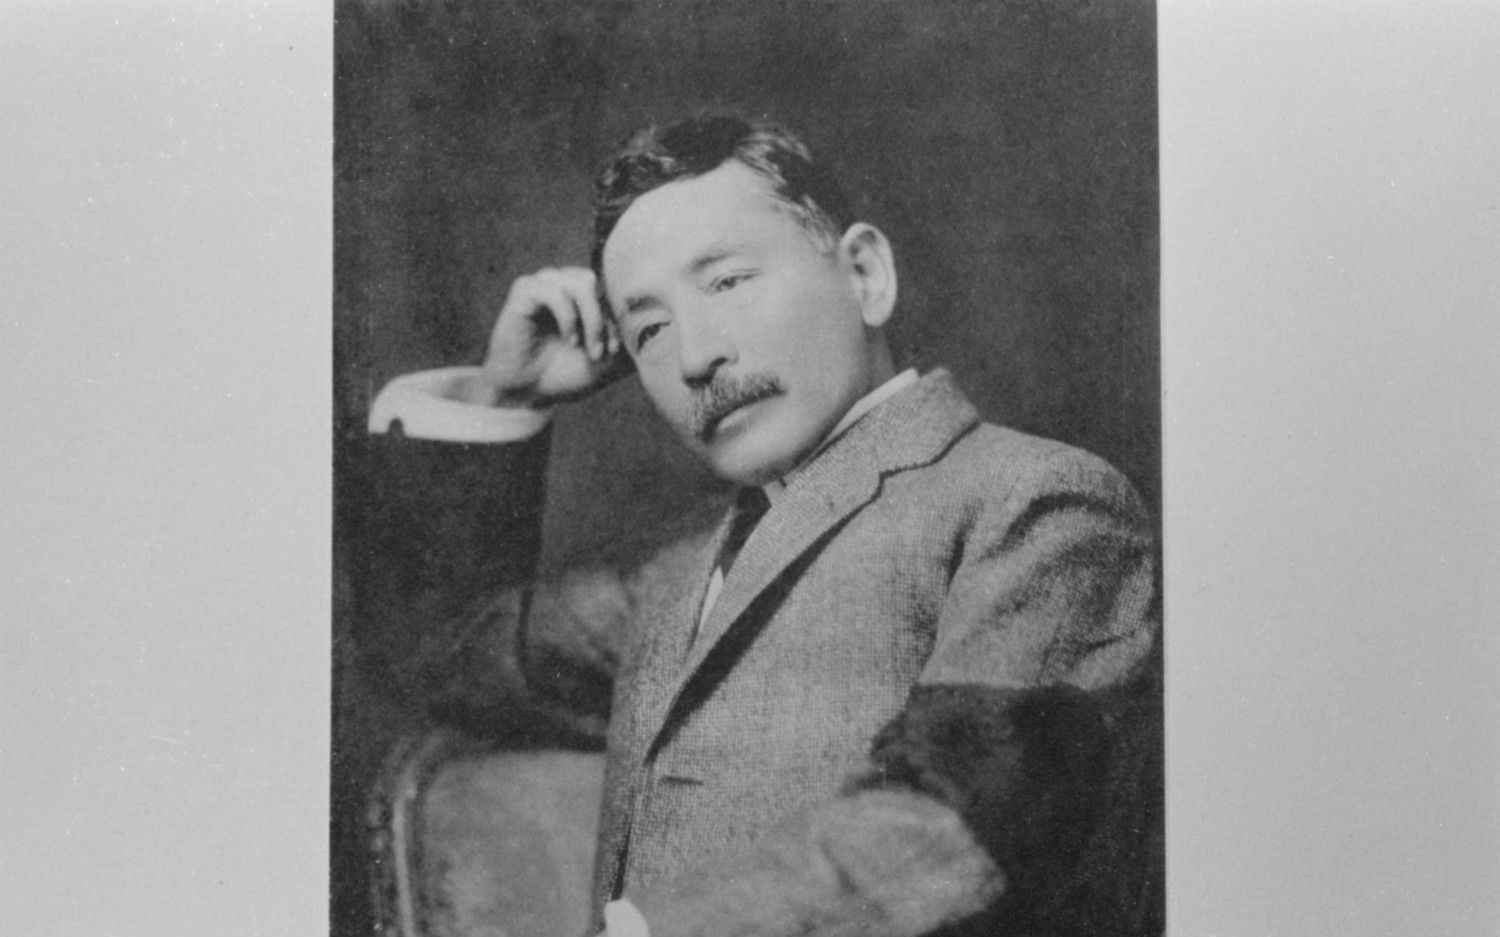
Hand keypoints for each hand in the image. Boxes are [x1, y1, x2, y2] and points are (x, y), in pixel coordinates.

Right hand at [463, 267, 628, 406]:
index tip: (617, 350)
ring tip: (586, 348)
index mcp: (585, 295)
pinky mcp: (524, 291)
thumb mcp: (610, 361)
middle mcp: (565, 283)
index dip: (621, 317)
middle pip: (601, 282)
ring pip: (582, 282)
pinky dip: (568, 316)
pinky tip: (568, 339)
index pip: (613, 288)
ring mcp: (544, 284)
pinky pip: (553, 290)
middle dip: (608, 319)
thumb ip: (632, 342)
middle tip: (603, 351)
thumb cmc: (566, 374)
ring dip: (591, 319)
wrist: (528, 393)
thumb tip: (663, 327)